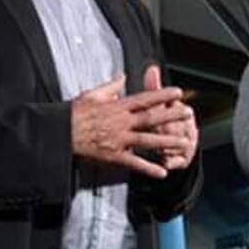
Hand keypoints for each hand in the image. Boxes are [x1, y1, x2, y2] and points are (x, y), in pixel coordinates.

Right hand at [70, 74, 191, 178]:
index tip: (177, 93)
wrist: (60, 132)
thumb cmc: (74, 113)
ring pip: (147, 140)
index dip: (163, 95)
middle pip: (151, 118)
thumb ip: (111, 86)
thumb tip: (123, 76)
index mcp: (117, 106)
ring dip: (167, 142)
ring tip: (184, 143)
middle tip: (188, 114)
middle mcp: (121, 122)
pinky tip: (162, 172)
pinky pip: (134, 163)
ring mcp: (118, 140)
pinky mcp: (113, 156)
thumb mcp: (93, 94)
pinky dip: (148, 168)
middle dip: (171, 116)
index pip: (145, 99)